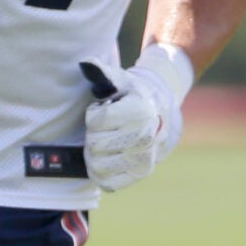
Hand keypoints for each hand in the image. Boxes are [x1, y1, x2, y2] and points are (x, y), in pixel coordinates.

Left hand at [81, 44, 195, 192]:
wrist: (159, 112)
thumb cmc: (132, 95)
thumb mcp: (120, 80)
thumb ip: (102, 72)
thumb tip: (86, 64)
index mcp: (139, 111)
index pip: (94, 121)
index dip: (94, 114)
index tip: (105, 109)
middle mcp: (145, 137)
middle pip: (94, 145)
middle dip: (93, 134)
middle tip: (106, 128)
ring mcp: (144, 158)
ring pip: (97, 165)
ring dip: (94, 154)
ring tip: (106, 142)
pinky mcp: (140, 173)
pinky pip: (106, 182)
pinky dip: (100, 172)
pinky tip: (107, 158)